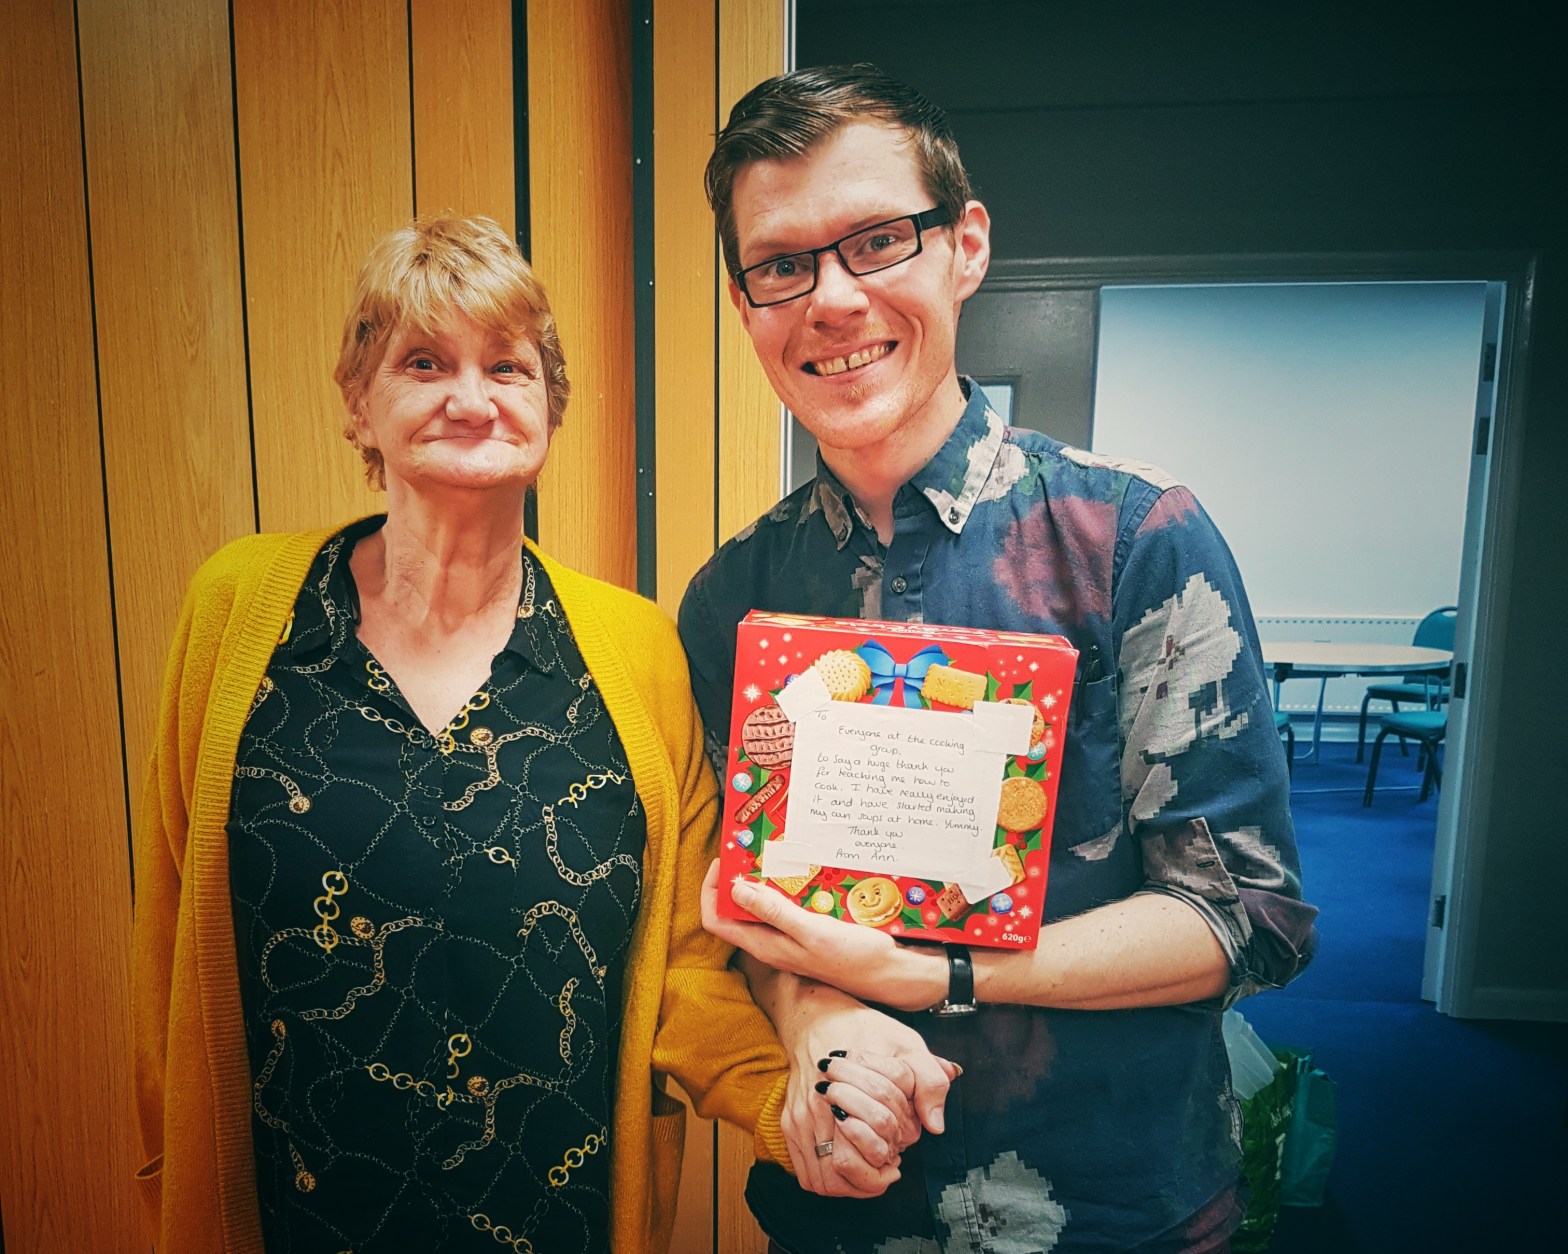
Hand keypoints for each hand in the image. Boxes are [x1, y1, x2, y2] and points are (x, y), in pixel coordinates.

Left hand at [700, 861, 943, 1011]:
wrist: (889, 971)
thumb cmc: (852, 957)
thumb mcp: (810, 931)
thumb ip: (773, 912)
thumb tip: (735, 890)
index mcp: (764, 945)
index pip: (716, 920)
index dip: (712, 891)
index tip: (725, 862)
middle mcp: (770, 942)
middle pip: (734, 910)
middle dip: (735, 878)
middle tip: (748, 849)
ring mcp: (787, 937)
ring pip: (759, 905)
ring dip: (760, 879)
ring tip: (770, 853)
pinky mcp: (805, 930)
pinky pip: (783, 905)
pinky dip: (783, 886)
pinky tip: (798, 870)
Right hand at [755, 968, 959, 1197]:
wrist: (815, 1015)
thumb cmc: (862, 1027)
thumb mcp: (906, 1043)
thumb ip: (928, 1080)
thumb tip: (936, 1124)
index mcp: (847, 1089)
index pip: (872, 1143)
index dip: (891, 1155)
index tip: (901, 1152)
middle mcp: (818, 1108)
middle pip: (842, 1171)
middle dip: (869, 1178)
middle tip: (887, 1166)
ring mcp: (799, 1118)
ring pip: (821, 1180)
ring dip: (848, 1185)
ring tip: (868, 1171)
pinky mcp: (789, 1123)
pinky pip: (805, 1172)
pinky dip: (827, 1180)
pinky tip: (846, 1166)